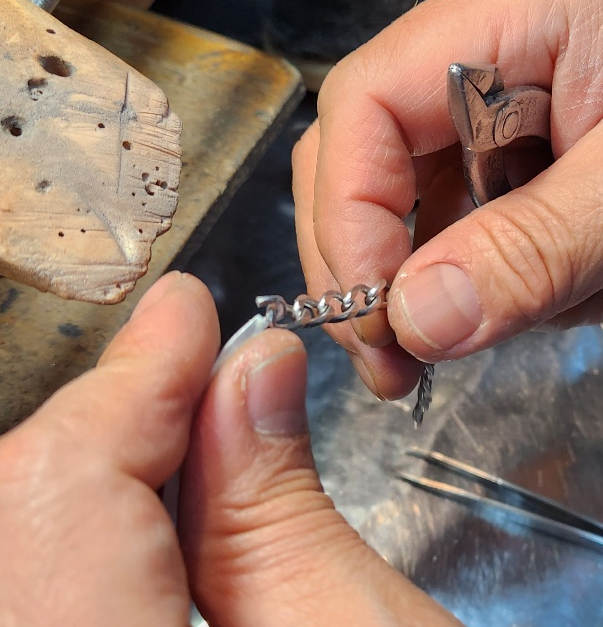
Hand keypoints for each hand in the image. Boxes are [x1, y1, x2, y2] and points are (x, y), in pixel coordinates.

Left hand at [0, 272, 459, 626]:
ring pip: (26, 536)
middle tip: (190, 363)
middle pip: (24, 504)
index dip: (129, 380)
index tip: (182, 312)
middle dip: (114, 421)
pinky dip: (98, 531)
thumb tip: (250, 370)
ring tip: (193, 432)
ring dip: (104, 473)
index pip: (58, 484)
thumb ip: (279, 504)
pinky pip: (44, 588)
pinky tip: (167, 515)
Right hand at [293, 0, 602, 399]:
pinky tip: (579, 284)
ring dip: (453, 292)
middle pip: (363, 167)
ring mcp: (496, 128)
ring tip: (557, 302)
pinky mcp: (517, 179)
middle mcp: (484, 68)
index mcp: (507, 21)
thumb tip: (419, 319)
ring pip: (412, 222)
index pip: (368, 106)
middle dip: (376, 271)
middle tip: (406, 362)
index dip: (349, 212)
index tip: (377, 313)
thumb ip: (542, 247)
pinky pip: (465, 250)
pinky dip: (502, 294)